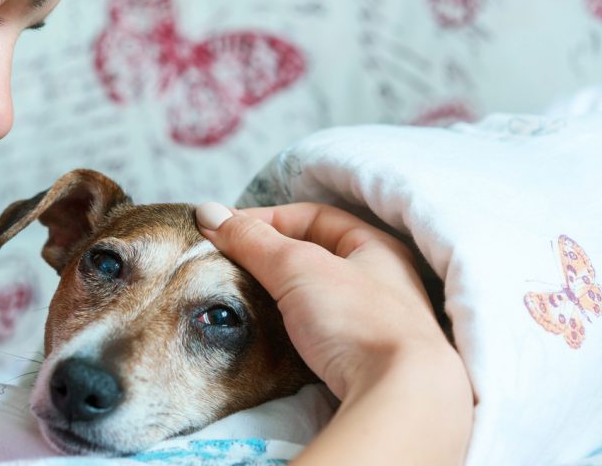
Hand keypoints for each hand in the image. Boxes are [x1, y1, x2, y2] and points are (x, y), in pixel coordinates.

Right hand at [195, 202, 456, 399]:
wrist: (398, 396)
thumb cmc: (357, 320)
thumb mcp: (297, 267)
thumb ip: (252, 239)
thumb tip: (209, 212)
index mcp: (376, 247)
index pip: (312, 216)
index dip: (266, 219)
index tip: (224, 231)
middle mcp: (380, 280)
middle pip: (311, 254)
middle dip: (267, 255)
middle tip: (225, 262)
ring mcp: (371, 321)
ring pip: (311, 293)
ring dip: (274, 292)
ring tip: (237, 295)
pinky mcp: (359, 358)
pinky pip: (315, 329)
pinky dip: (287, 324)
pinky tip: (265, 330)